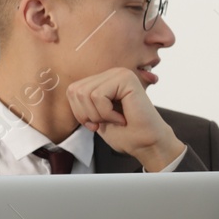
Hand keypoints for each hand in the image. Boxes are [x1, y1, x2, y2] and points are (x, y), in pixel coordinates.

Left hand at [65, 68, 183, 171]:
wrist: (147, 144)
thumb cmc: (125, 133)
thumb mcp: (95, 116)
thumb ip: (83, 101)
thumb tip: (71, 90)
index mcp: (105, 80)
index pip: (72, 90)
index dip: (80, 112)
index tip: (98, 123)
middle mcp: (113, 73)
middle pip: (75, 91)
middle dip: (87, 114)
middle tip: (107, 122)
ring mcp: (120, 74)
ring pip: (85, 93)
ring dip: (99, 114)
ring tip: (116, 119)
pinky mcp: (126, 79)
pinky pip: (98, 96)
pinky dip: (107, 113)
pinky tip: (122, 117)